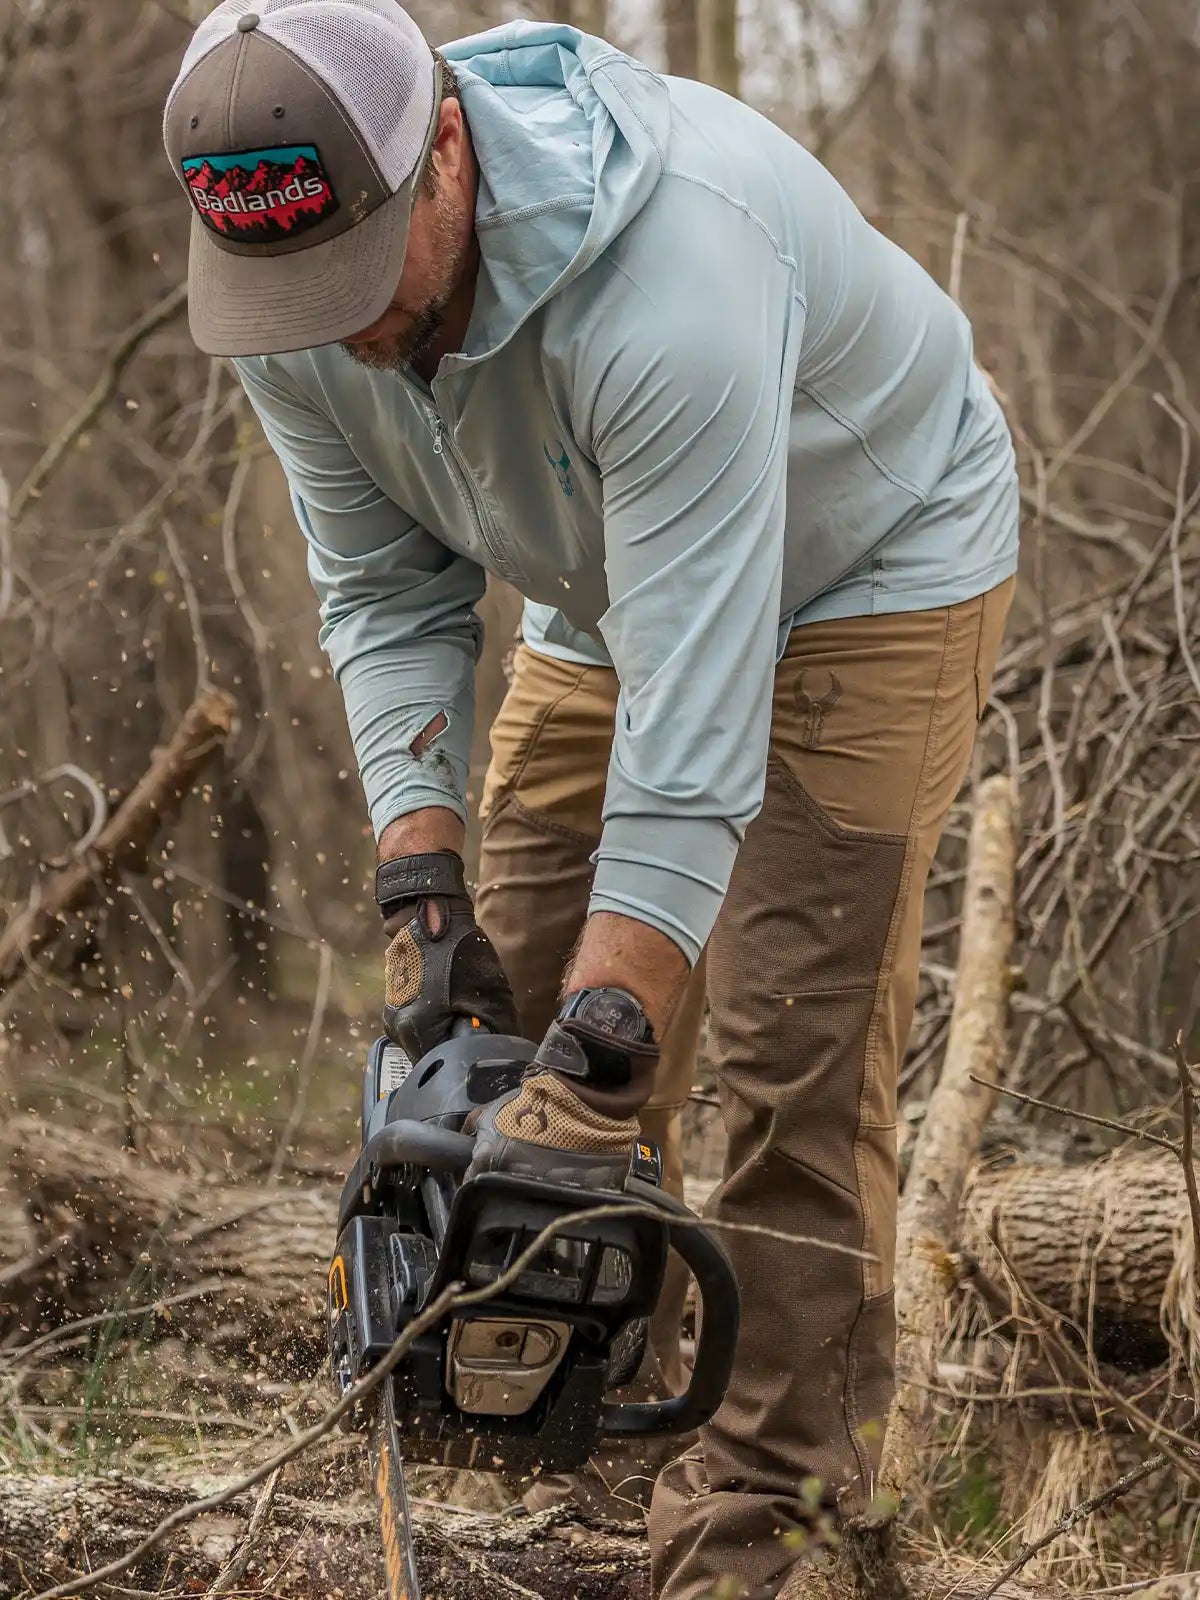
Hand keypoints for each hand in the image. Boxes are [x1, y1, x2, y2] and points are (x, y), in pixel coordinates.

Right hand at [377, 850, 517, 1060]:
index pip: (442, 1066)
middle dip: (457, 1045)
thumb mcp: (489, 992)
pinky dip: (437, 1017)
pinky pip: (420, 1021)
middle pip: (432, 1054)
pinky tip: (452, 998)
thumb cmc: (458, 949)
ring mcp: (393, 1012)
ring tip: (466, 1010)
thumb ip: (499, 1028)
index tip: (483, 1051)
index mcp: (414, 1029)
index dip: (466, 1060)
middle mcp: (397, 1026)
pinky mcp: (396, 999)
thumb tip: (506, 1050)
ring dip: (447, 1030)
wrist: (430, 911)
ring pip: (426, 1038)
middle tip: (479, 1029)